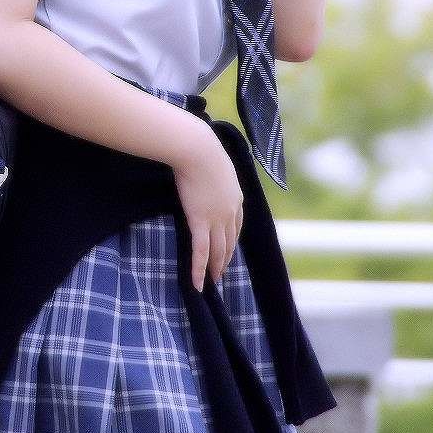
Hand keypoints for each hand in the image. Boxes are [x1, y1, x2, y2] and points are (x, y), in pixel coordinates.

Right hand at [172, 124, 243, 292]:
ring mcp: (216, 218)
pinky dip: (199, 269)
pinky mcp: (200, 222)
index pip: (236, 226)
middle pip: (229, 242)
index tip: (228, 250)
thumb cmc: (201, 149)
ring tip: (212, 281)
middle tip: (221, 273)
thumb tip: (205, 170)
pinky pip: (200, 252)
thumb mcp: (214, 163)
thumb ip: (214, 174)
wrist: (196, 149)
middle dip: (225, 259)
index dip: (231, 241)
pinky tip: (197, 283)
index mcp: (236, 197)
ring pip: (217, 250)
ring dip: (215, 268)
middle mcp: (230, 211)